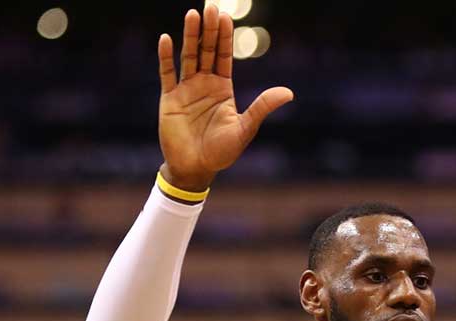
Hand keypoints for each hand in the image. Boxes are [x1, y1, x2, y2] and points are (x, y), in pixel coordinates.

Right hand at [156, 5, 293, 190]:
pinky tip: (166, 39)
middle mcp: (204, 84)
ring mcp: (186, 90)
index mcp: (223, 89)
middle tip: (209, 7)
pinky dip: (165, 57)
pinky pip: (167, 74)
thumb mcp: (245, 128)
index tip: (225, 16)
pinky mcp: (169, 99)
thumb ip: (262, 107)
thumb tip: (289, 93)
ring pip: (187, 57)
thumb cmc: (222, 152)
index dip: (224, 37)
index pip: (223, 56)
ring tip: (191, 15)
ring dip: (189, 37)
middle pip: (205, 51)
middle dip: (208, 30)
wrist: (196, 168)